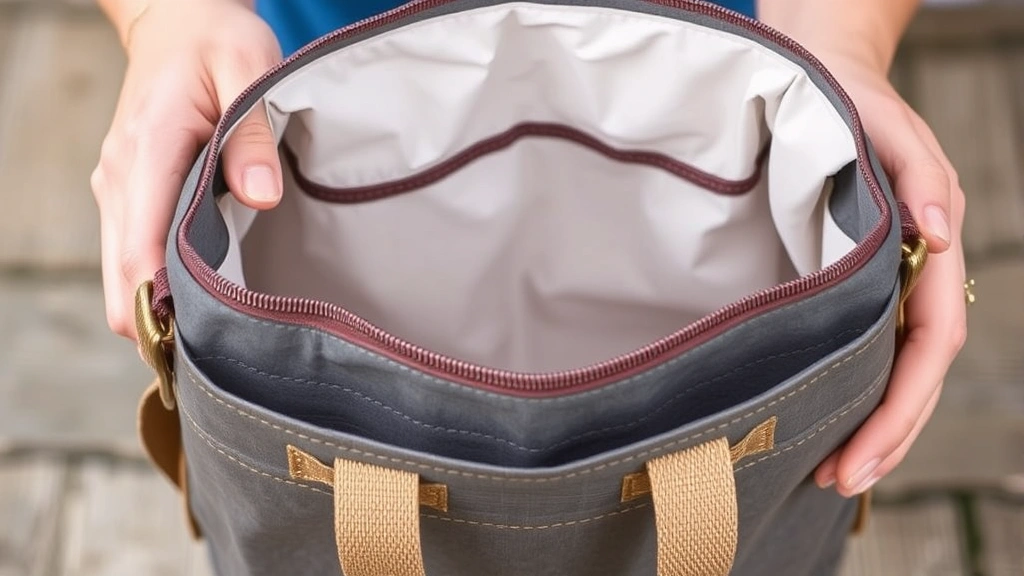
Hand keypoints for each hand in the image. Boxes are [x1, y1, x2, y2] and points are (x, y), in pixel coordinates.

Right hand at [91, 0, 283, 339]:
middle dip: (158, 318)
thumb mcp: (248, 69)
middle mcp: (119, 177)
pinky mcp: (124, 193)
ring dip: (155, 303)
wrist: (177, 21)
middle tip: (215, 352)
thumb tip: (259, 198)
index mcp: (148, 149)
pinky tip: (196, 296)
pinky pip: (128, 254)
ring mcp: (116, 187)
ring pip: (118, 272)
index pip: (140, 247)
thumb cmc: (219, 42)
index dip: (160, 303)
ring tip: (211, 331)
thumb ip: (253, 135)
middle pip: (119, 276)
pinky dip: (152, 283)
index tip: (195, 343)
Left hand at [806, 49, 967, 496]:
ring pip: (893, 373)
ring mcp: (889, 287)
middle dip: (883, 439)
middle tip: (836, 485)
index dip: (897, 410)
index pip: (926, 350)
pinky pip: (867, 351)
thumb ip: (922, 178)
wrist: (829, 84)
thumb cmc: (856, 107)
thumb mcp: (892, 131)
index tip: (857, 459)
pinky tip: (829, 423)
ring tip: (832, 476)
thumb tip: (943, 234)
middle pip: (912, 377)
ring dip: (871, 428)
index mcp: (929, 254)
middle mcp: (915, 280)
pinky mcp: (858, 286)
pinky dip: (854, 393)